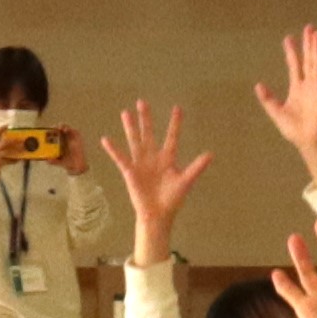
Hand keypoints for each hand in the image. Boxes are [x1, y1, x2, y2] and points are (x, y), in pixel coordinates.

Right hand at [102, 98, 207, 248]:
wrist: (158, 215)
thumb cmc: (172, 199)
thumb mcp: (185, 181)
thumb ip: (196, 167)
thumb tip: (210, 154)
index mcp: (168, 158)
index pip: (172, 137)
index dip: (175, 123)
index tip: (177, 108)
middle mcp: (153, 157)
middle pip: (149, 134)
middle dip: (146, 119)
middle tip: (142, 102)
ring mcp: (141, 163)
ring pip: (135, 141)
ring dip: (130, 128)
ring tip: (125, 113)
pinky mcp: (130, 172)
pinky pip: (120, 158)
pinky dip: (113, 149)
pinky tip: (106, 139)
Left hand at [249, 24, 316, 172]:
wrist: (306, 141)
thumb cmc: (293, 129)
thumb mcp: (277, 112)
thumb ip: (268, 99)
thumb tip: (258, 85)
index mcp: (297, 87)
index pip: (294, 65)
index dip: (291, 52)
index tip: (288, 38)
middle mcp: (308, 84)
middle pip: (308, 59)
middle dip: (308, 44)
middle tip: (309, 27)